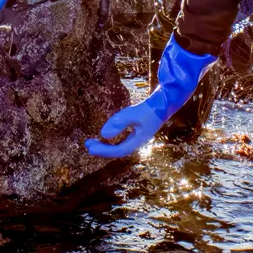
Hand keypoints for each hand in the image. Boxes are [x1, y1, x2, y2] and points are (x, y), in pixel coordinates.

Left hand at [86, 34, 214, 157]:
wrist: (165, 101)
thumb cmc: (150, 107)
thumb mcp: (133, 113)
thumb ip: (118, 123)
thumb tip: (103, 135)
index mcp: (138, 141)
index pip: (118, 150)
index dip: (103, 151)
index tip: (90, 149)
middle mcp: (137, 141)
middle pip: (117, 150)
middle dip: (102, 149)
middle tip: (87, 144)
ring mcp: (138, 136)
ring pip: (118, 145)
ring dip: (105, 145)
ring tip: (91, 141)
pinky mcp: (137, 130)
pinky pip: (121, 139)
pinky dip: (111, 139)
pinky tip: (105, 134)